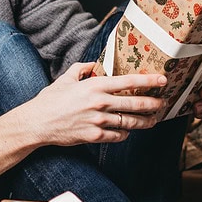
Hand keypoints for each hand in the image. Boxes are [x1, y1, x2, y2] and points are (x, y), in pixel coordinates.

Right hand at [17, 62, 166, 146]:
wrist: (38, 123)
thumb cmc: (51, 100)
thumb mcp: (66, 78)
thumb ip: (81, 69)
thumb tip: (92, 65)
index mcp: (95, 85)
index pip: (129, 82)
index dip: (149, 81)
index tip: (163, 81)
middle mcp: (100, 102)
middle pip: (135, 104)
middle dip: (153, 104)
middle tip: (163, 104)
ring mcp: (99, 121)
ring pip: (130, 122)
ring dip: (144, 122)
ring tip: (153, 120)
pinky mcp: (95, 136)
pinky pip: (117, 135)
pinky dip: (124, 133)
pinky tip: (127, 131)